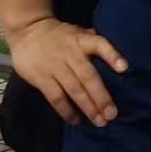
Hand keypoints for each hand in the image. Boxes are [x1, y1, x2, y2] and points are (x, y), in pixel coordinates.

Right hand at [6, 17, 127, 125]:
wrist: (27, 30)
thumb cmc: (58, 35)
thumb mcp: (76, 32)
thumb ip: (93, 43)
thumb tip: (113, 57)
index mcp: (82, 40)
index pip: (100, 45)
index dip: (112, 56)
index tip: (124, 68)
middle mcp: (71, 54)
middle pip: (88, 77)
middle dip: (101, 98)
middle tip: (112, 115)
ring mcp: (56, 66)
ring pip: (74, 90)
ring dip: (88, 107)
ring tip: (99, 121)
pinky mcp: (42, 78)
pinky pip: (56, 97)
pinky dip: (66, 110)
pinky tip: (75, 120)